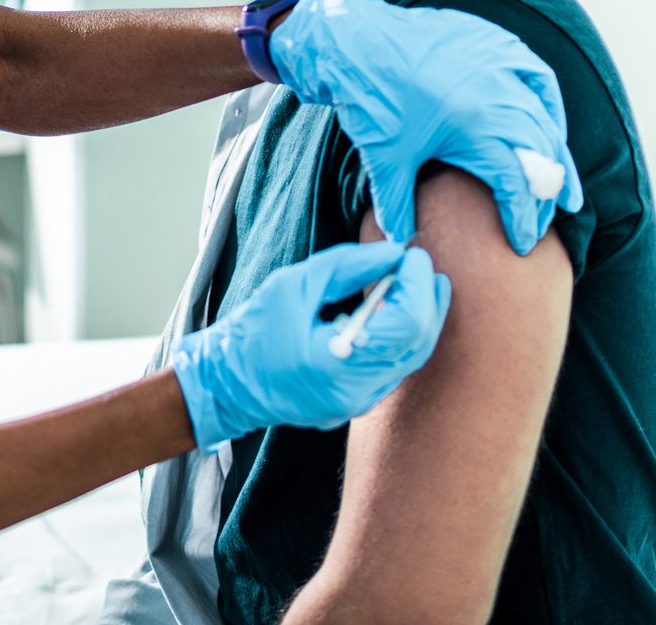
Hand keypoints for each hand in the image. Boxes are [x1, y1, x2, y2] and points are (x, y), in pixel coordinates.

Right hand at [170, 240, 450, 448]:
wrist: (229, 383)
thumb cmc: (253, 331)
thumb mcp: (295, 284)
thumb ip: (348, 266)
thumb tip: (393, 253)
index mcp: (337, 363)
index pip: (405, 325)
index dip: (416, 284)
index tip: (411, 254)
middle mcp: (355, 392)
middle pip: (418, 343)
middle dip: (427, 297)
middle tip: (417, 263)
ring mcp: (358, 403)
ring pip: (412, 357)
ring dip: (420, 315)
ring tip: (412, 279)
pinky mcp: (357, 403)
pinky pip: (395, 366)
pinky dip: (402, 333)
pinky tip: (393, 307)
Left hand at [269, 0, 582, 252]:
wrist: (354, 40)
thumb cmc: (371, 100)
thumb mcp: (385, 160)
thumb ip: (397, 207)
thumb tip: (399, 243)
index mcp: (476, 126)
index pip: (517, 182)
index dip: (524, 217)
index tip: (523, 243)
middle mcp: (498, 93)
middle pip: (539, 154)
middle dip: (544, 195)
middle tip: (543, 223)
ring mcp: (500, 63)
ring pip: (545, 118)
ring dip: (557, 156)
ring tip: (566, 192)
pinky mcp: (494, 43)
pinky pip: (538, 76)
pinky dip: (550, 106)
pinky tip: (551, 127)